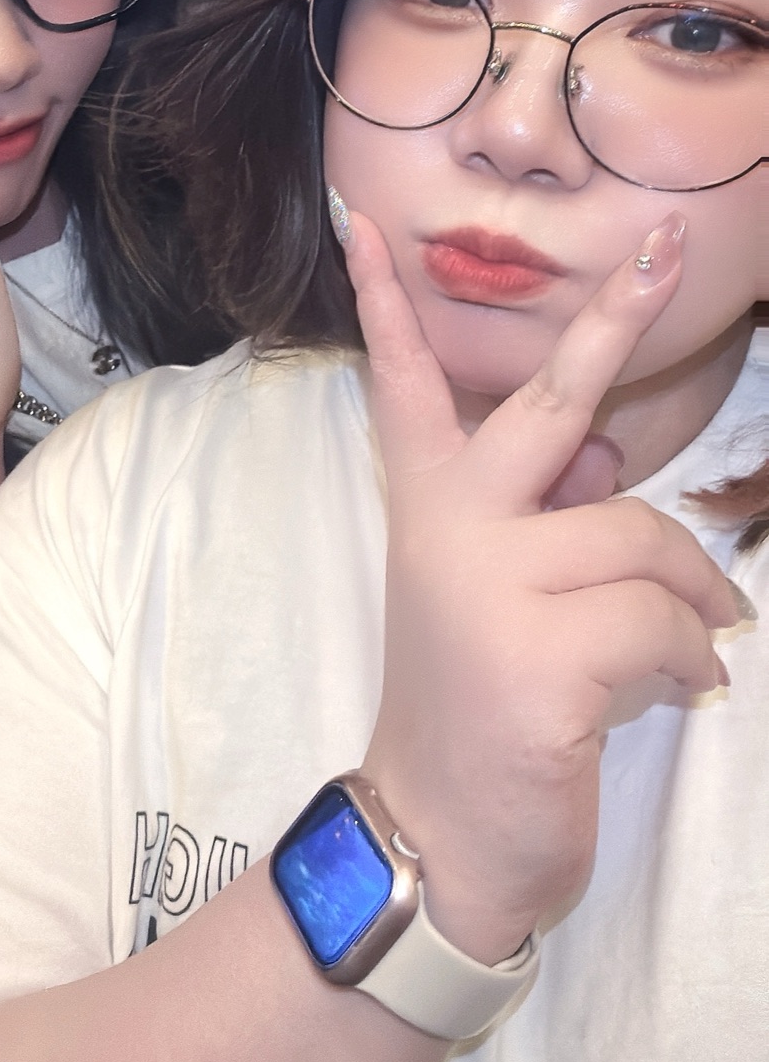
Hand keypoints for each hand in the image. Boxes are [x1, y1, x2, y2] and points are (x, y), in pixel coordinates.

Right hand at [344, 210, 738, 965]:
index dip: (385, 307)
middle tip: (665, 244)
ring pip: (643, 539)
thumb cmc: (483, 705)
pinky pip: (665, 621)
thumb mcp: (500, 595)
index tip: (363, 226)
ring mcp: (491, 587)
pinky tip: (682, 690)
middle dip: (613, 319)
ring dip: (693, 598)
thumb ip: (545, 514)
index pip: (407, 388)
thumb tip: (613, 451)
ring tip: (698, 643)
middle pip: (550, 406)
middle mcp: (451, 530)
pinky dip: (691, 658)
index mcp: (429, 508)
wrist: (441, 836)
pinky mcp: (542, 654)